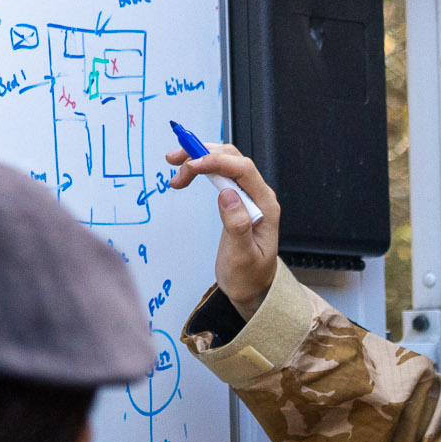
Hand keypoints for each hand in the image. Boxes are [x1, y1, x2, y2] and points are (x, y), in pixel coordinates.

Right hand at [166, 139, 280, 317]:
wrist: (252, 288)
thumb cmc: (249, 277)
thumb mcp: (243, 258)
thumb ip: (238, 226)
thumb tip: (228, 195)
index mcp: (266, 206)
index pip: (243, 170)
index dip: (217, 162)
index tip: (192, 166)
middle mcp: (258, 195)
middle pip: (232, 158)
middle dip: (203, 153)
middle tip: (174, 161)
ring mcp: (247, 195)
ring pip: (224, 161)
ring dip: (199, 157)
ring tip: (174, 165)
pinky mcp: (236, 199)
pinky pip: (220, 173)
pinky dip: (201, 168)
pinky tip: (185, 174)